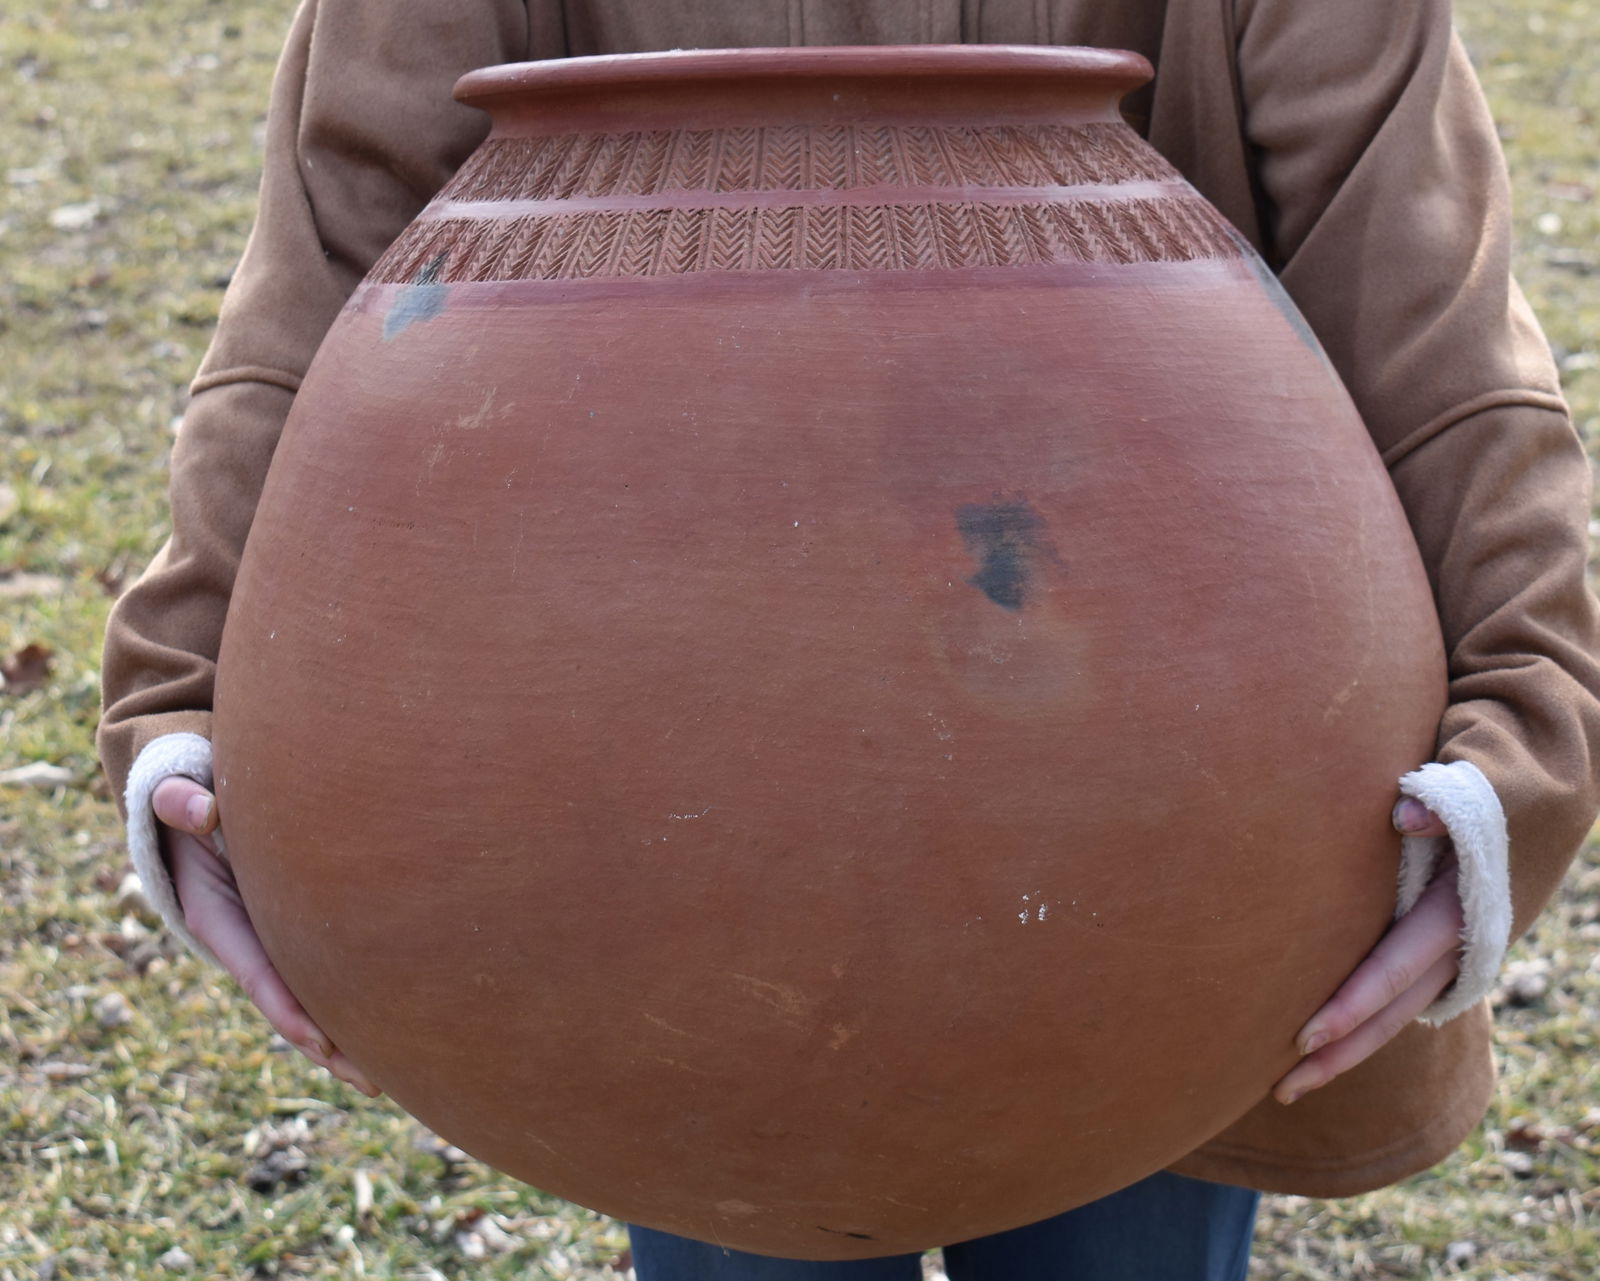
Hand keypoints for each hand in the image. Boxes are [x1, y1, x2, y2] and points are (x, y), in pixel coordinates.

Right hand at [151, 775, 380, 1097]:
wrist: (196, 810)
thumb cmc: (189, 805)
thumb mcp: (176, 803)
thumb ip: (179, 804)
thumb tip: (202, 811)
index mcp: (217, 919)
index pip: (258, 974)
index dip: (289, 1010)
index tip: (321, 1042)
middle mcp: (247, 943)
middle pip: (292, 1004)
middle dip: (330, 1045)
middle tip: (375, 1081)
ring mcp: (272, 943)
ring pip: (313, 997)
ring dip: (348, 1036)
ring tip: (396, 1073)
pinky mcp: (294, 934)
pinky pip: (325, 973)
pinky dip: (355, 999)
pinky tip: (397, 1022)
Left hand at [1273, 798, 1462, 1104]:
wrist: (1538, 809)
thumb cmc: (1492, 793)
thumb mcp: (1478, 791)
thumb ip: (1441, 807)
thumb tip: (1402, 820)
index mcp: (1458, 911)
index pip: (1395, 968)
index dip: (1352, 1004)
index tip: (1304, 1035)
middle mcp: (1459, 948)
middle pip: (1391, 1014)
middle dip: (1339, 1053)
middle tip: (1281, 1088)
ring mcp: (1453, 960)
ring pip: (1395, 1019)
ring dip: (1346, 1054)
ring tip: (1287, 1088)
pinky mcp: (1441, 959)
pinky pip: (1399, 1004)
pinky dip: (1364, 1029)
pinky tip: (1323, 1050)